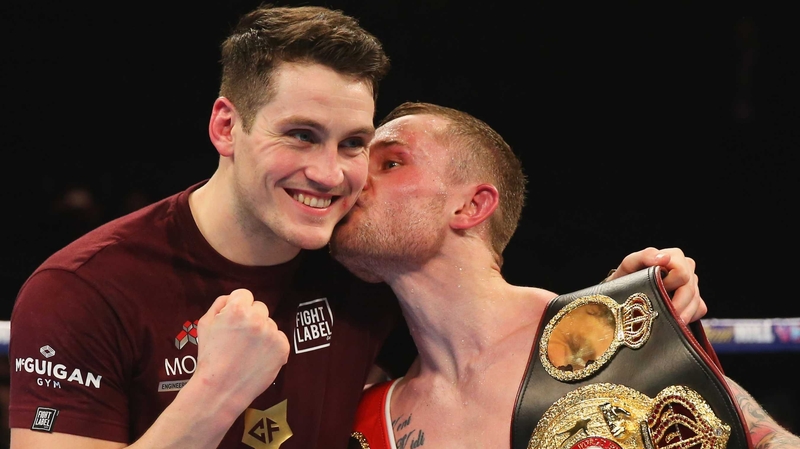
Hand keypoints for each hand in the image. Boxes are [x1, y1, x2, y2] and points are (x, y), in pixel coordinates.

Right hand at [195, 288, 289, 409]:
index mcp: (237, 309)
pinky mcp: (282, 348)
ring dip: (262, 333)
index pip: (245, 295)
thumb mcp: (204, 324)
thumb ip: (220, 305)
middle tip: (240, 338)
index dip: (237, 307)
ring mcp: (271, 334)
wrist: (220, 389)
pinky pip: (279, 339)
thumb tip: (233, 298)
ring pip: (270, 324)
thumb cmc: (210, 357)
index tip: (235, 320)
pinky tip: (258, 357)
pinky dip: (271, 346)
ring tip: (247, 352)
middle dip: (251, 319)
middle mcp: (257, 319)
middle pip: (260, 308)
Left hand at [606, 247, 706, 323]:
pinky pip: (700, 309)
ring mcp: (692, 283)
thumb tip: (664, 258)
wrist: (623, 294)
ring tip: (668, 321)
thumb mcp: (629, 265)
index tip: (655, 293)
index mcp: (673, 257)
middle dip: (677, 304)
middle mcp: (686, 268)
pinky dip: (688, 316)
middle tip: (663, 314)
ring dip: (682, 314)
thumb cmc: (627, 278)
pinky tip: (675, 319)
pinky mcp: (695, 299)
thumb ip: (644, 256)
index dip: (670, 285)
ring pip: (696, 300)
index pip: (682, 272)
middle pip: (690, 289)